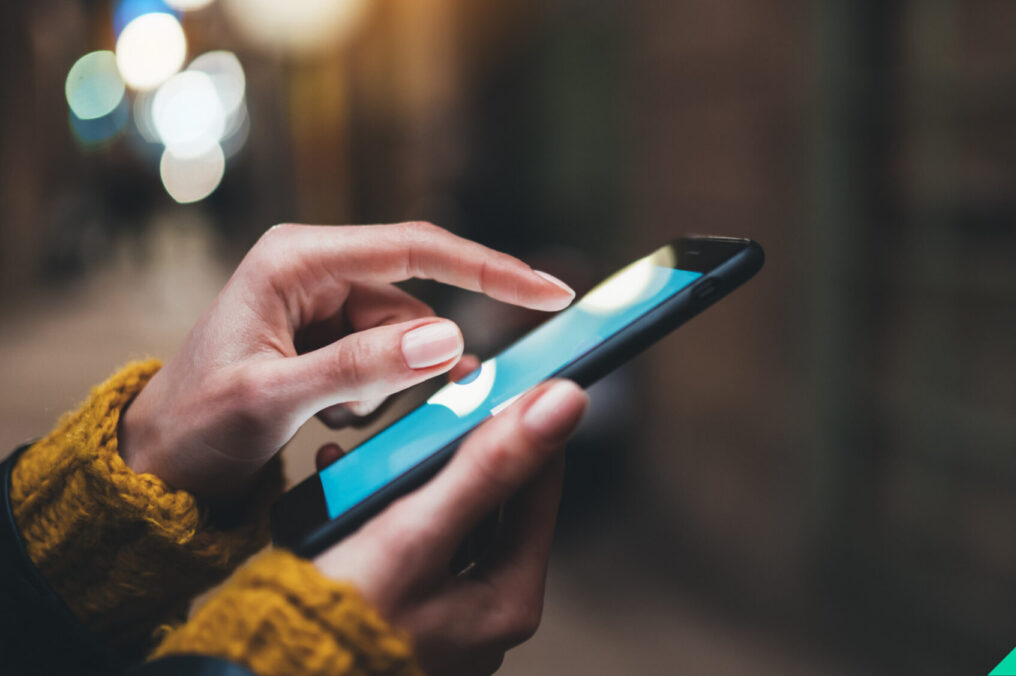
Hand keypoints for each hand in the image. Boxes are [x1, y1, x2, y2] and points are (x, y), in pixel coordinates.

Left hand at [118, 222, 574, 501]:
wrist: (158, 465)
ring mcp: (324, 304)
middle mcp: (316, 270)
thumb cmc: (196, 426)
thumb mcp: (272, 400)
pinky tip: (330, 420)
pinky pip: (388, 361)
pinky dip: (375, 397)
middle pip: (415, 306)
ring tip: (331, 422)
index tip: (551, 292)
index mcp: (297, 259)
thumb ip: (358, 367)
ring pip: (407, 341)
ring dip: (387, 389)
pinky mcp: (329, 337)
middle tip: (385, 412)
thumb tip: (448, 340)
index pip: (416, 250)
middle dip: (415, 363)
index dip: (490, 270)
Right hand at [314, 379, 587, 675]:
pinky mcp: (401, 608)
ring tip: (386, 433)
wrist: (262, 675)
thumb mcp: (418, 531)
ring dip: (415, 470)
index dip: (525, 424)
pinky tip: (345, 473)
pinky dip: (382, 503)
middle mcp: (485, 611)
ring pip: (445, 513)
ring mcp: (444, 613)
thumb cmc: (338, 621)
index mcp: (508, 599)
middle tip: (440, 398)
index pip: (539, 485)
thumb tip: (564, 406)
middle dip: (460, 445)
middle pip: (492, 498)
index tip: (508, 377)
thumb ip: (488, 466)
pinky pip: (406, 537)